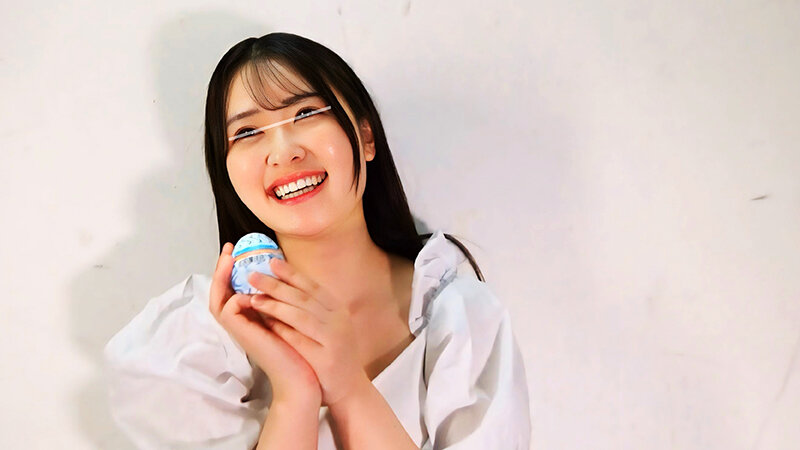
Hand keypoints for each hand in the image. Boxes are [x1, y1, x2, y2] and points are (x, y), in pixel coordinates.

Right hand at [208, 243, 321, 406]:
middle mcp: (242, 322)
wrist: (302, 377)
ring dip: (222, 277)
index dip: (232, 271)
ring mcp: (240, 330)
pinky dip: (237, 297)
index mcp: (251, 317)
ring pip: (218, 299)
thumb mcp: (288, 315)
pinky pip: (229, 310)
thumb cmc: (300, 349)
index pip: (233, 290)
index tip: (238, 250)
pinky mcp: (243, 335)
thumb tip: (280, 273)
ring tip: (230, 259)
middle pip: (220, 292)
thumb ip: (279, 299)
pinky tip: (251, 293)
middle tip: (229, 249)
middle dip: (222, 269)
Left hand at [247, 257, 367, 406]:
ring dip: (276, 305)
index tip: (271, 262)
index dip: (291, 273)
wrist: (349, 389)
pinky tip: (266, 324)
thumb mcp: (329, 325)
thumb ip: (311, 309)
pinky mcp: (327, 359)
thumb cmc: (333, 355)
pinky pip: (301, 341)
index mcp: (338, 310)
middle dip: (276, 284)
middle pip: (304, 297)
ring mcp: (334, 340)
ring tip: (254, 298)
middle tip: (253, 275)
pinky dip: (282, 330)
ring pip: (302, 316)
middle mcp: (339, 321)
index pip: (312, 286)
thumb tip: (283, 288)